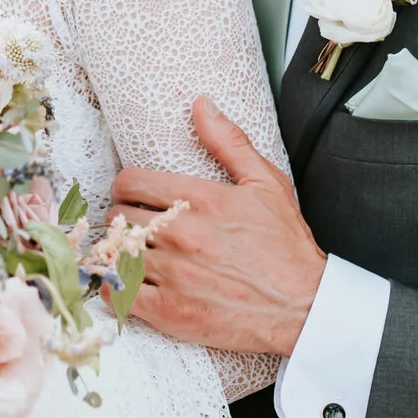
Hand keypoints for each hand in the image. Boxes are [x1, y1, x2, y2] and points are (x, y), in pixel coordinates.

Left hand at [111, 96, 325, 356]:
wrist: (303, 306)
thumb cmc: (286, 247)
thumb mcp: (266, 183)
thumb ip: (229, 141)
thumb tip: (201, 105)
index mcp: (202, 200)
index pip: (131, 182)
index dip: (127, 186)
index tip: (133, 195)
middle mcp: (183, 234)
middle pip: (118, 216)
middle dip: (124, 218)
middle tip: (136, 225)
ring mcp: (174, 275)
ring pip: (115, 252)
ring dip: (119, 251)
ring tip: (132, 251)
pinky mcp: (169, 312)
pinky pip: (117, 292)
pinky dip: (115, 286)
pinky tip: (127, 281)